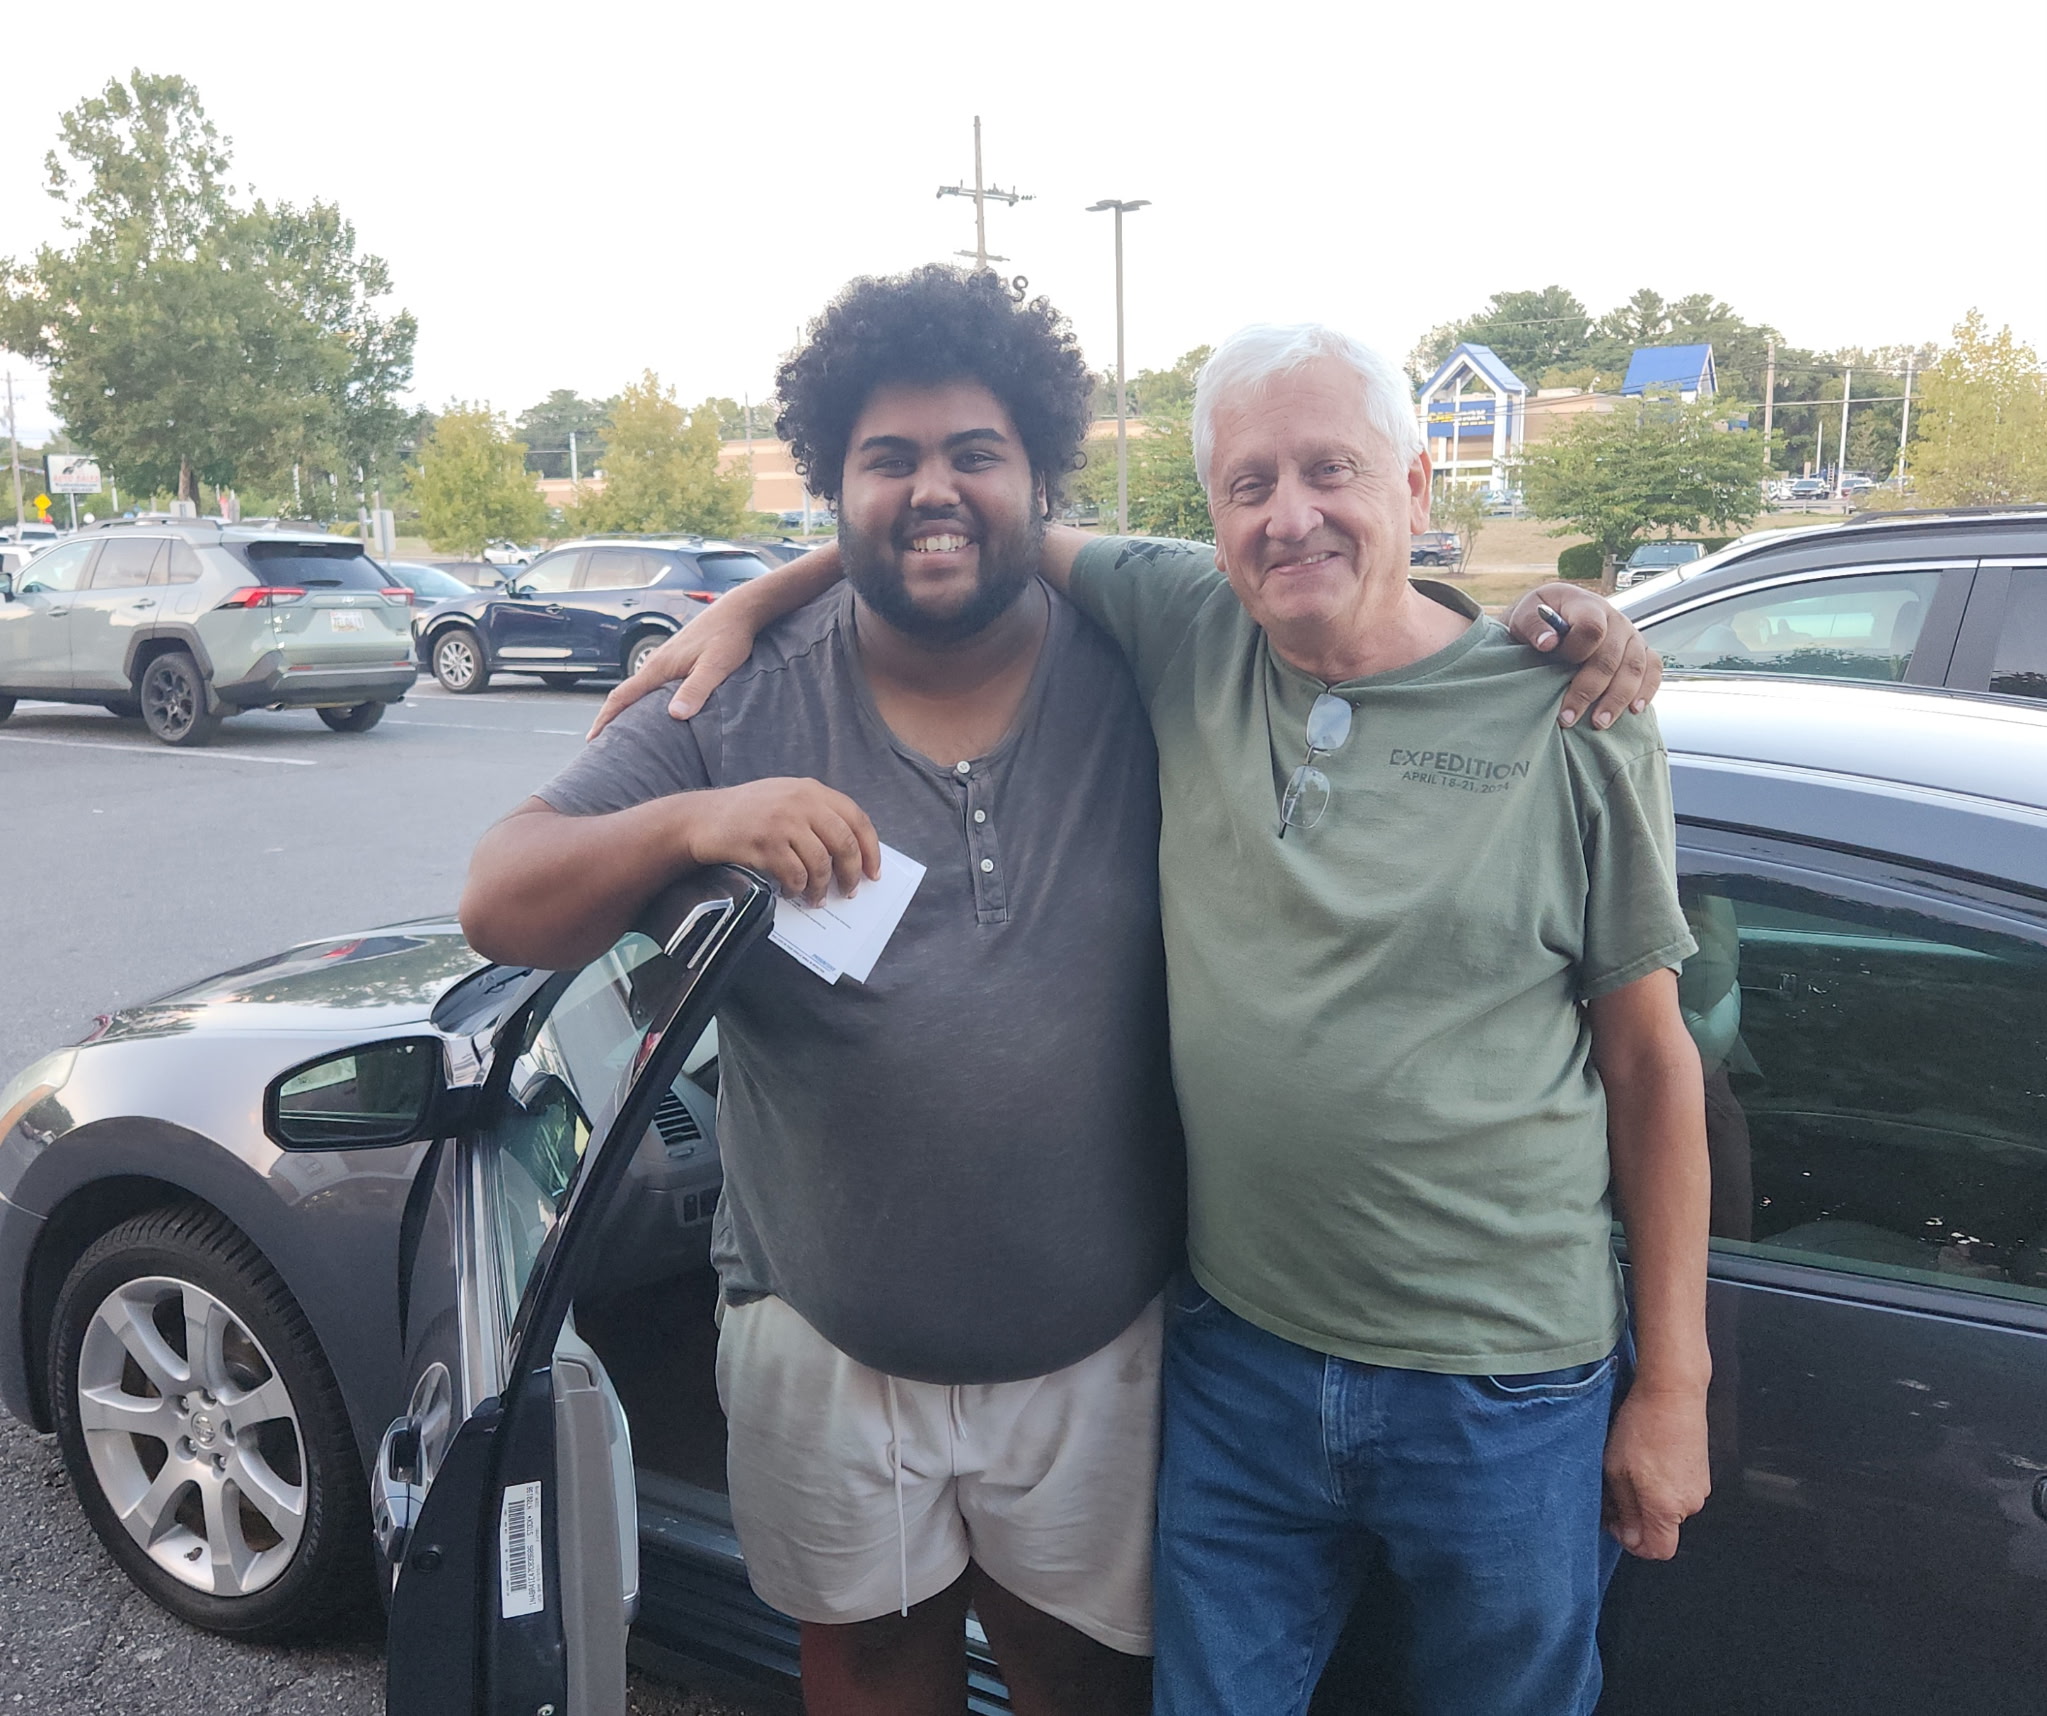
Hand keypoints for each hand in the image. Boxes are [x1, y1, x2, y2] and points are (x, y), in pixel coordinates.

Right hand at [587, 606, 761, 739]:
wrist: (737, 612)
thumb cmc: (728, 637)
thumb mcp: (716, 666)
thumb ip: (696, 689)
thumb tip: (674, 715)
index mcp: (660, 667)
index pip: (623, 696)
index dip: (606, 718)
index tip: (593, 739)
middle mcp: (657, 664)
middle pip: (626, 695)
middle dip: (612, 720)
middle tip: (605, 747)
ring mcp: (666, 661)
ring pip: (640, 691)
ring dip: (629, 711)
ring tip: (625, 736)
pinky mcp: (677, 661)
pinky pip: (653, 686)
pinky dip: (645, 702)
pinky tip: (654, 714)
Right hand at [681, 778, 880, 904]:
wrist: (703, 818)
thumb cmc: (748, 812)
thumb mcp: (786, 797)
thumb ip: (817, 814)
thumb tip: (852, 853)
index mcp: (812, 790)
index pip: (856, 819)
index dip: (870, 849)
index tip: (873, 872)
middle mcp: (801, 802)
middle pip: (844, 843)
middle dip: (850, 873)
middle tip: (849, 892)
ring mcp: (783, 822)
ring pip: (821, 863)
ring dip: (821, 887)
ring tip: (816, 898)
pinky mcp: (765, 843)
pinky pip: (795, 874)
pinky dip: (798, 888)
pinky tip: (792, 891)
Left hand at [1505, 583, 1662, 731]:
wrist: (1552, 618)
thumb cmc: (1538, 620)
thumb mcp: (1524, 616)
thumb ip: (1533, 627)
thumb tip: (1548, 642)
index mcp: (1587, 606)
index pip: (1592, 628)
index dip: (1576, 650)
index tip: (1555, 665)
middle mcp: (1615, 620)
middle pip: (1611, 657)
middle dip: (1589, 690)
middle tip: (1569, 717)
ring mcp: (1631, 636)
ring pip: (1634, 668)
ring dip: (1617, 699)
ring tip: (1598, 723)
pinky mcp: (1640, 651)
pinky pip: (1653, 670)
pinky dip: (1646, 690)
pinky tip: (1634, 710)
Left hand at [1602, 1384, 1709, 1559]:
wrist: (1672, 1392)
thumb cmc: (1642, 1426)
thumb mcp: (1617, 1470)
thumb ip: (1624, 1509)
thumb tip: (1629, 1536)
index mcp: (1667, 1508)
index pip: (1658, 1550)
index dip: (1633, 1543)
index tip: (1616, 1522)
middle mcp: (1690, 1503)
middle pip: (1662, 1527)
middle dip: (1636, 1515)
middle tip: (1615, 1488)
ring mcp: (1700, 1487)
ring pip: (1669, 1507)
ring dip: (1649, 1496)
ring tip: (1631, 1465)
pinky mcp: (1702, 1471)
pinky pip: (1679, 1488)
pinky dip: (1663, 1481)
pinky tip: (1648, 1456)